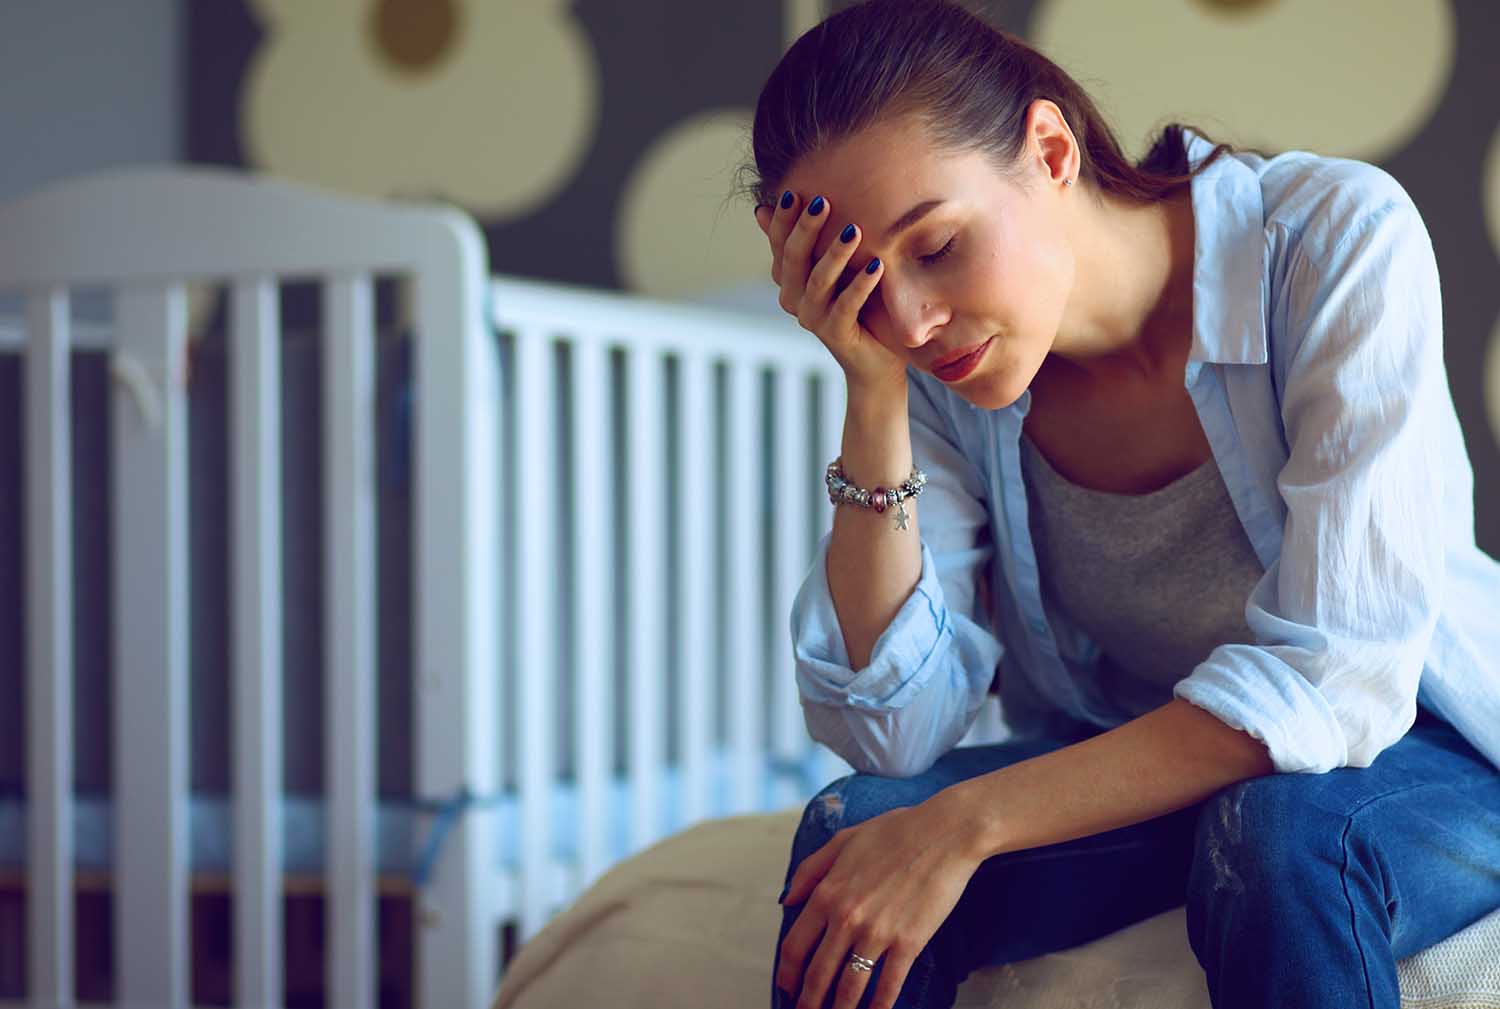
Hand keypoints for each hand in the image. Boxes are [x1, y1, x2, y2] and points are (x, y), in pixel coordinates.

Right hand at [754, 192, 907, 395]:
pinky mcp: (836, 334)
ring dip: (835, 254)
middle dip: (806, 229)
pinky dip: (860, 285)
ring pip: (818, 281)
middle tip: (823, 202)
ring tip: (854, 230)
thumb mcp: (834, 268)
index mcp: (789, 280)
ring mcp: (812, 319)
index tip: (795, 192)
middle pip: (793, 259)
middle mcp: (794, 299)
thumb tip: (767, 207)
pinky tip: (877, 266)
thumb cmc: (857, 306)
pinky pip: (846, 306)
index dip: (784, 219)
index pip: (779, 244)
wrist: (874, 361)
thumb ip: (811, 242)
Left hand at [773, 791, 983, 1008]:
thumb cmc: (894, 831)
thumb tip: (786, 900)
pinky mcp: (908, 942)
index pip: (795, 946)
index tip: (787, 987)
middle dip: (808, 1001)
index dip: (788, 973)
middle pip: (817, 974)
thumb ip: (810, 870)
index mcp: (827, 892)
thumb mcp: (843, 841)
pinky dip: (879, 1006)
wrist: (944, 833)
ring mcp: (877, 932)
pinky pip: (888, 985)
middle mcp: (846, 917)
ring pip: (849, 986)